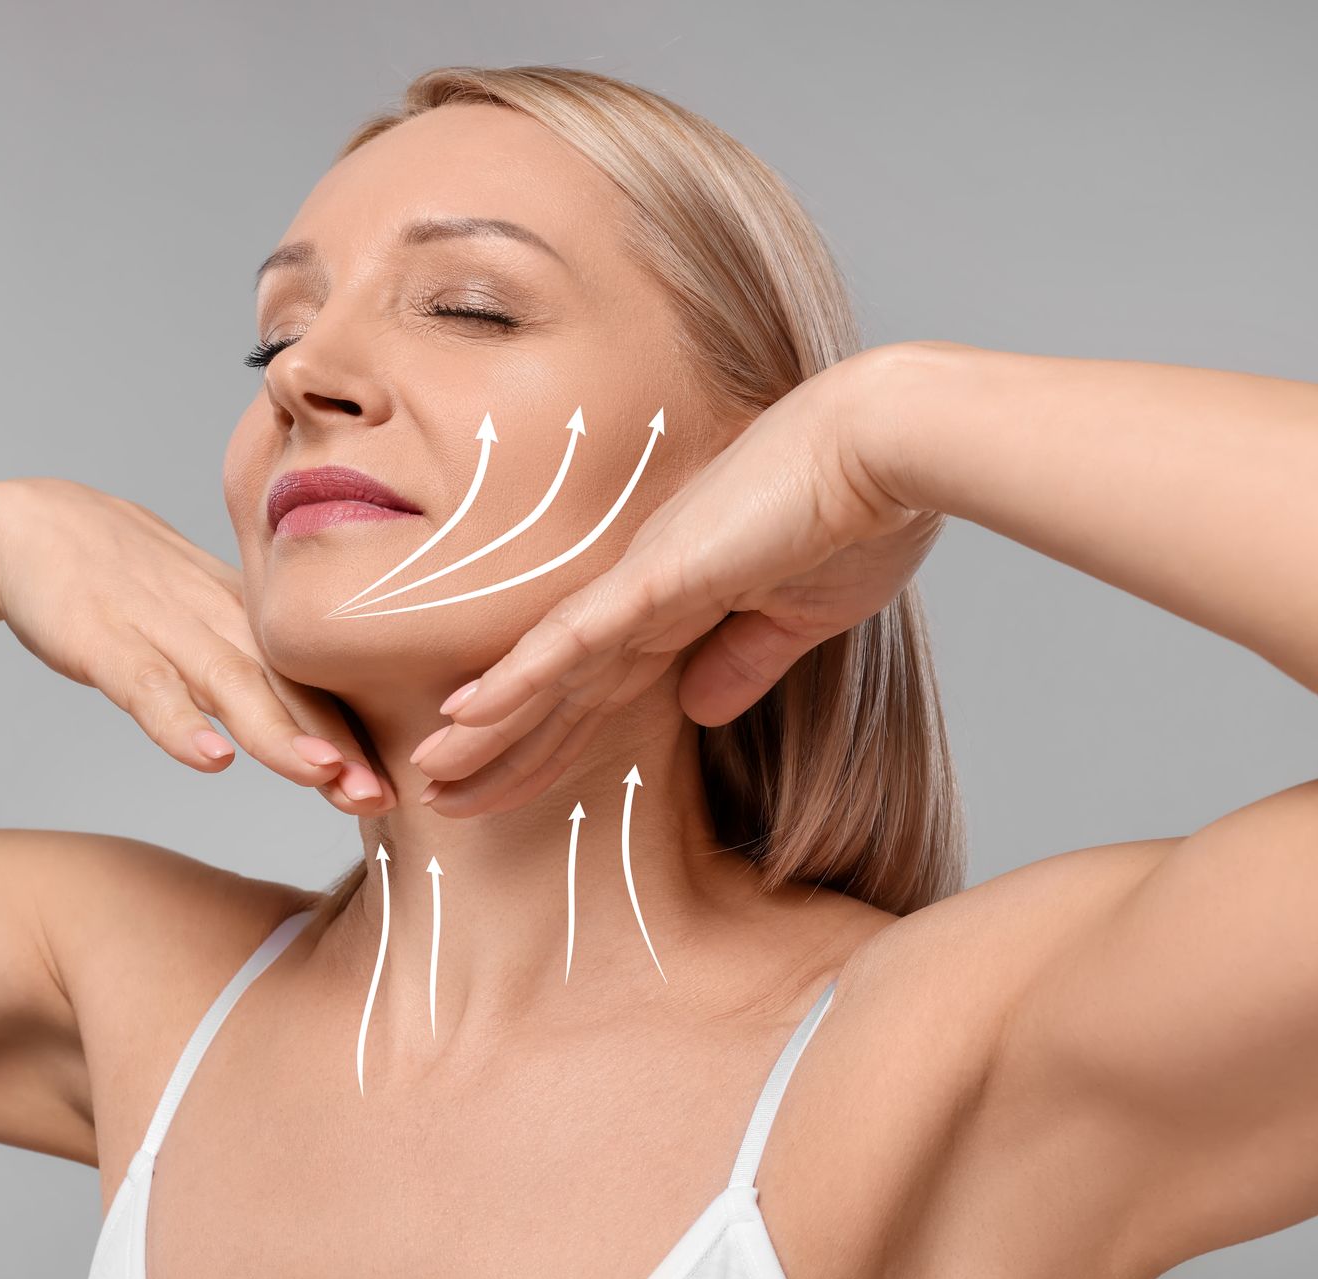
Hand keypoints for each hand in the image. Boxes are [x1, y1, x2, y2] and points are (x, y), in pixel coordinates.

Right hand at [0, 477, 394, 813]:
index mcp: (247, 621)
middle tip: (381, 798)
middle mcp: (217, 622)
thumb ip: (253, 669)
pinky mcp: (100, 639)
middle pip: (288, 687)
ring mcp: (160, 628)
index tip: (400, 788)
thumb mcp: (202, 619)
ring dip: (277, 732)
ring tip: (321, 775)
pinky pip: (144, 684)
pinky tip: (209, 759)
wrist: (32, 523)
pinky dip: (178, 721)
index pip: (315, 683)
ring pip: (230, 683)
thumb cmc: (129, 582)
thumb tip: (320, 732)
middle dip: (338, 745)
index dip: (359, 735)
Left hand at [414, 344, 945, 816]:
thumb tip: (699, 710)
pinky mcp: (659, 576)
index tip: (500, 784)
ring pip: (548, 670)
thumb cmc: (862, 515)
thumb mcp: (802, 616)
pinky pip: (575, 638)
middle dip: (498, 750)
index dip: (550, 742)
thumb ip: (745, 660)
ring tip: (428, 776)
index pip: (601, 689)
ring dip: (485, 728)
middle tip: (435, 795)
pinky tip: (465, 714)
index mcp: (682, 598)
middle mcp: (646, 589)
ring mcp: (646, 580)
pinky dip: (519, 678)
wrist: (889, 444)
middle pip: (558, 689)